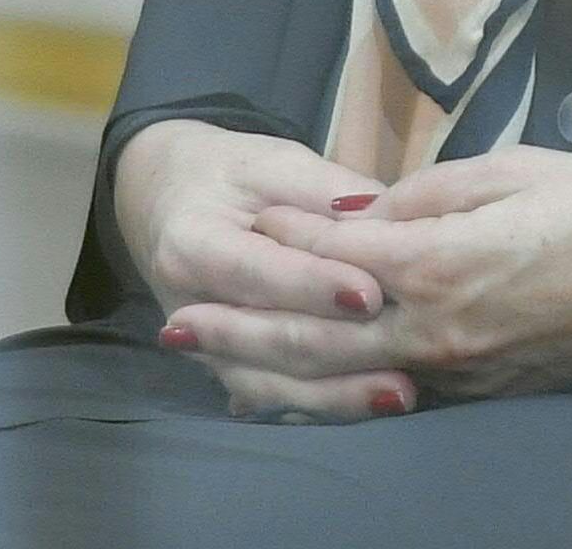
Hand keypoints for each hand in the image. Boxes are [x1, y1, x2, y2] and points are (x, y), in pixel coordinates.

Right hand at [111, 119, 412, 421]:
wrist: (167, 201)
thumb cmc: (231, 174)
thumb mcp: (276, 162)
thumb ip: (328, 190)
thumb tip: (390, 216)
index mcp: (192, 244)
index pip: (257, 273)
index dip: (313, 287)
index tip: (370, 295)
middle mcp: (188, 307)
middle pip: (266, 342)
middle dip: (338, 354)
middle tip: (404, 362)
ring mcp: (204, 348)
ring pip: (269, 383)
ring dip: (335, 396)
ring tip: (397, 396)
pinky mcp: (225, 366)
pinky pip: (272, 394)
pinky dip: (319, 405)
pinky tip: (367, 408)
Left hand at [217, 148, 571, 404]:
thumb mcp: (521, 170)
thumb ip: (433, 192)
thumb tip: (370, 213)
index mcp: (443, 262)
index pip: (335, 248)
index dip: (284, 230)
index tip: (239, 215)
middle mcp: (436, 329)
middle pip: (314, 330)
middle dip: (239, 321)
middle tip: (176, 317)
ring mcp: (458, 369)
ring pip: (339, 376)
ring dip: (269, 366)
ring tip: (213, 359)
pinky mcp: (485, 389)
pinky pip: (386, 394)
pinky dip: (330, 389)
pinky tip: (301, 385)